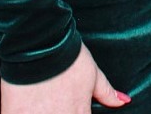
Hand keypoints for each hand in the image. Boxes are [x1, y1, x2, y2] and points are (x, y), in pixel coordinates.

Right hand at [0, 45, 129, 112]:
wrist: (38, 44)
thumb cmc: (67, 57)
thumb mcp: (92, 73)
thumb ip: (107, 93)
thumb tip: (124, 102)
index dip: (76, 113)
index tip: (70, 106)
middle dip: (59, 112)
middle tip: (53, 103)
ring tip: (42, 104)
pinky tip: (27, 108)